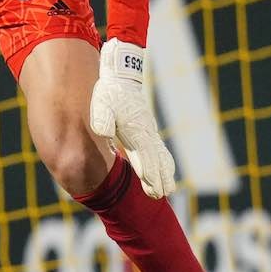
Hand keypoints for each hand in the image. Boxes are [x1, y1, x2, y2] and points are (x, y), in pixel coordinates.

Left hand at [89, 38, 176, 198]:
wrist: (121, 76)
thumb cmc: (109, 92)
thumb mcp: (101, 103)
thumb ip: (102, 118)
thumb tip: (103, 132)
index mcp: (135, 130)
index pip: (145, 156)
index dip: (150, 174)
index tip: (154, 189)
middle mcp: (146, 132)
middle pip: (157, 159)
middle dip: (160, 178)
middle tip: (163, 194)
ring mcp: (149, 131)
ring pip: (161, 155)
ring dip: (165, 173)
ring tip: (169, 190)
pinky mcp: (148, 129)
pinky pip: (160, 149)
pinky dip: (165, 162)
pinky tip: (166, 172)